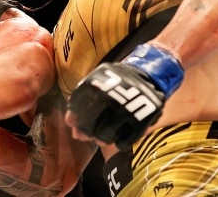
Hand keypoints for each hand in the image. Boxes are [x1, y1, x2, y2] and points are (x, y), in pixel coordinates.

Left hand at [66, 44, 182, 149]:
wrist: (149, 75)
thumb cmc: (116, 80)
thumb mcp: (97, 81)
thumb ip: (81, 99)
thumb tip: (69, 123)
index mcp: (97, 84)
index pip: (78, 105)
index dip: (74, 117)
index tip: (73, 123)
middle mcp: (110, 97)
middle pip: (90, 123)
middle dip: (85, 131)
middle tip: (85, 135)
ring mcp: (127, 109)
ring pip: (106, 134)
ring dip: (100, 138)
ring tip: (100, 138)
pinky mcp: (142, 120)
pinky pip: (127, 140)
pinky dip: (120, 143)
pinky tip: (117, 140)